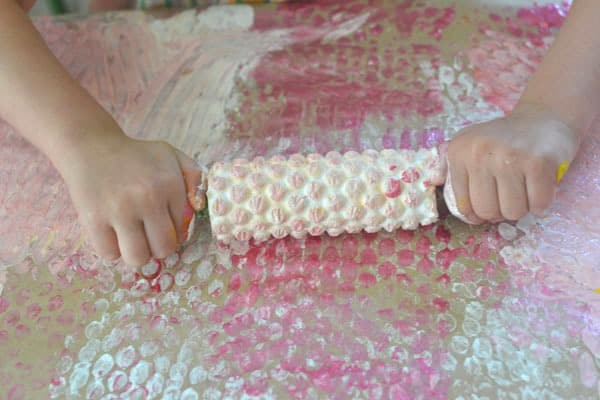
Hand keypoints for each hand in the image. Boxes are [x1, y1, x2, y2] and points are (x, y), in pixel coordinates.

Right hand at [57, 129, 203, 265]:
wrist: (91, 145)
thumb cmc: (136, 156)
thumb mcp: (171, 156)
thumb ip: (194, 178)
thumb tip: (197, 208)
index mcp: (170, 184)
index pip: (182, 231)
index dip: (173, 232)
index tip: (162, 223)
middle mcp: (148, 199)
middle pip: (163, 249)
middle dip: (158, 247)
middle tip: (148, 235)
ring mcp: (119, 210)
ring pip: (137, 258)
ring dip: (136, 253)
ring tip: (131, 237)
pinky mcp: (93, 219)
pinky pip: (109, 254)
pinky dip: (111, 249)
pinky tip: (111, 233)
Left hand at [443, 103, 578, 223]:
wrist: (542, 118)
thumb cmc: (502, 140)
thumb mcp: (468, 145)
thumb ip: (448, 167)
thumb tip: (437, 186)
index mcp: (459, 152)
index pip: (463, 204)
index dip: (477, 213)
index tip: (488, 207)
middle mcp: (480, 153)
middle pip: (488, 211)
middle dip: (499, 213)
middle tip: (508, 197)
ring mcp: (510, 157)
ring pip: (513, 212)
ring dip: (521, 208)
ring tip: (523, 190)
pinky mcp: (539, 162)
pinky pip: (539, 204)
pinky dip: (541, 203)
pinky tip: (539, 187)